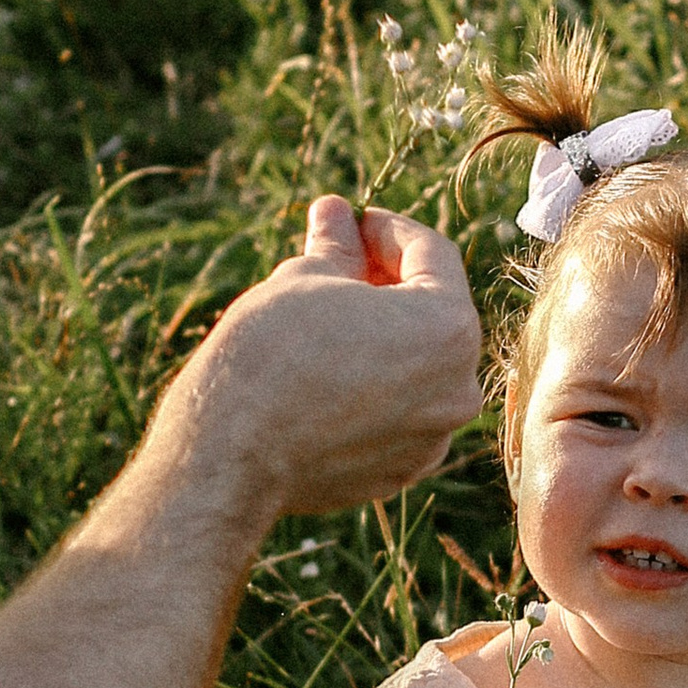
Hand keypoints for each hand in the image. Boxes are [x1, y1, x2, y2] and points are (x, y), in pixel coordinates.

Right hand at [182, 198, 482, 514]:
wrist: (230, 455)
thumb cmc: (269, 356)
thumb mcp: (303, 280)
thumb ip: (336, 247)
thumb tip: (336, 214)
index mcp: (448, 328)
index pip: (431, 254)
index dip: (386, 229)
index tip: (350, 222)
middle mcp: (457, 389)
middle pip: (430, 315)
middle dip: (385, 283)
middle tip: (335, 263)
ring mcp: (432, 438)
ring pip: (415, 369)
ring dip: (380, 338)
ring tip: (324, 322)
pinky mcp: (401, 472)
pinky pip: (396, 415)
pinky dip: (371, 390)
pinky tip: (324, 378)